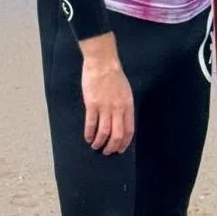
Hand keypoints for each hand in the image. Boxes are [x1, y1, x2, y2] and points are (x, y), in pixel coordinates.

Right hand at [79, 33, 133, 154]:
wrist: (103, 63)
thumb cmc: (114, 75)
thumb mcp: (126, 91)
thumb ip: (124, 106)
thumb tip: (121, 119)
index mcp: (128, 106)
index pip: (129, 129)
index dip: (124, 142)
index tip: (120, 149)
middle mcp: (118, 109)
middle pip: (117, 134)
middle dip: (112, 147)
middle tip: (107, 152)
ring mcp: (105, 107)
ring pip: (104, 132)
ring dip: (100, 143)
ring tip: (95, 146)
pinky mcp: (92, 105)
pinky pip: (91, 124)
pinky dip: (89, 133)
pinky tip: (88, 138)